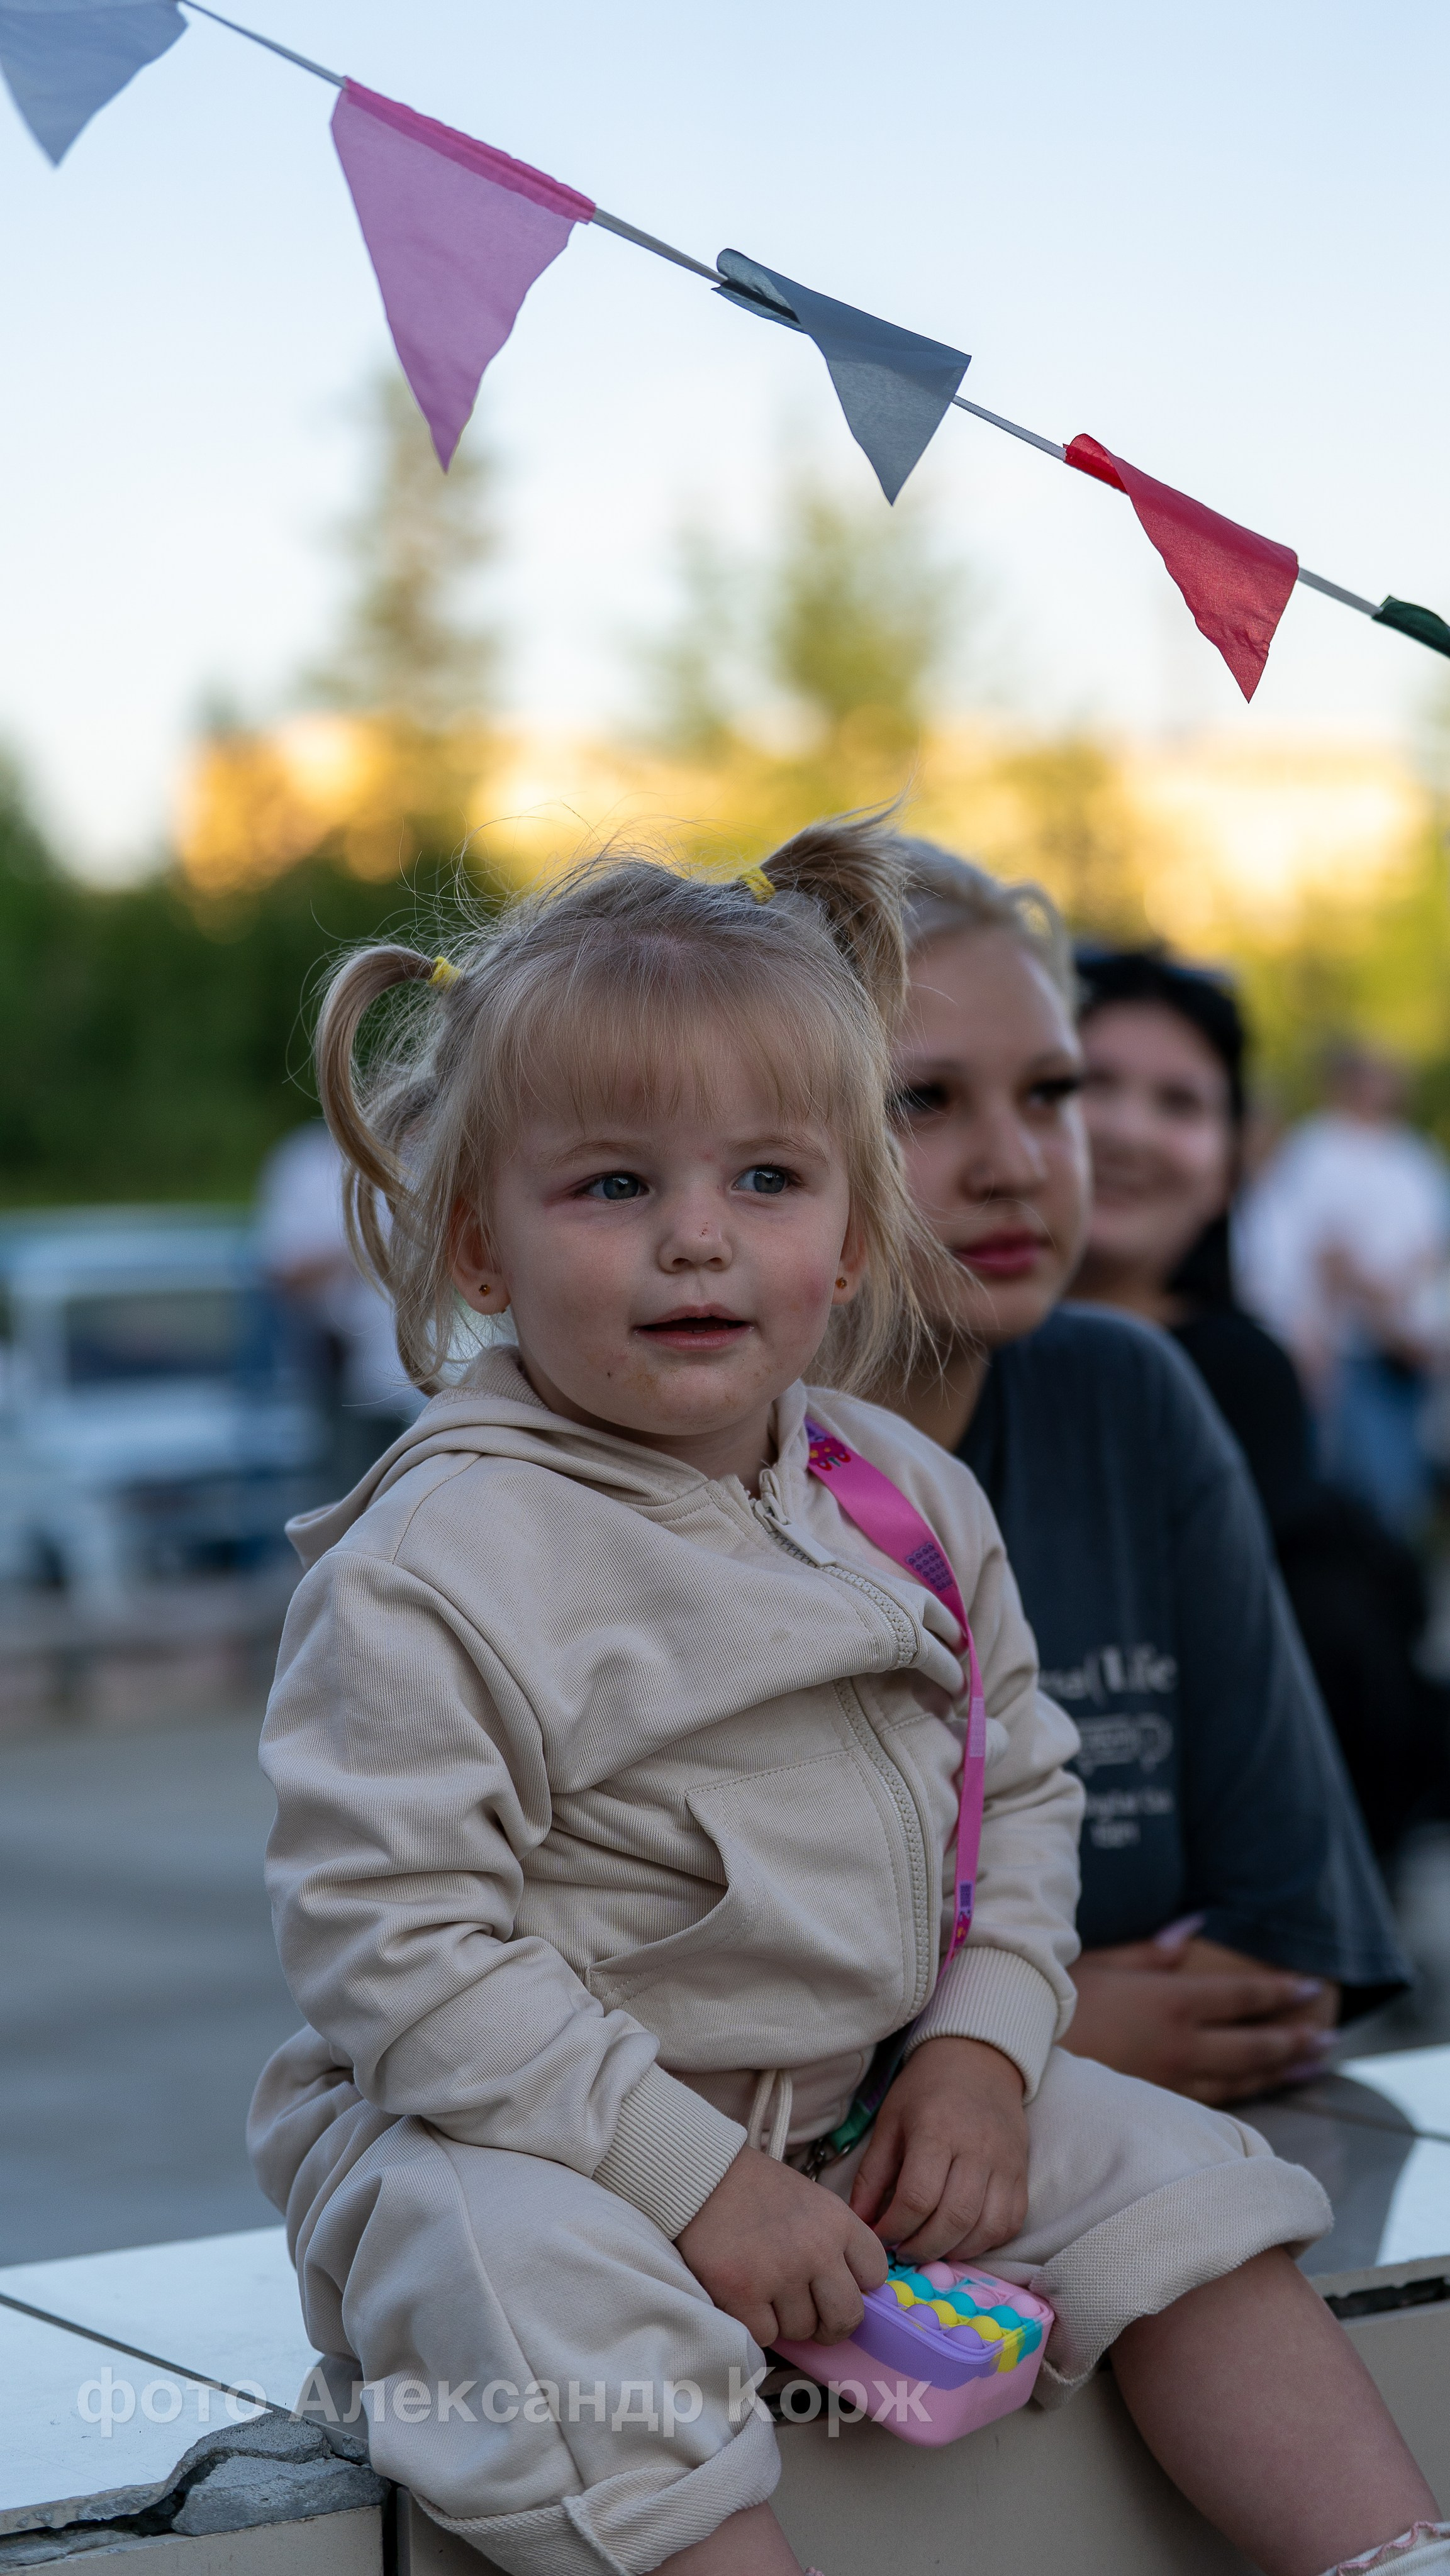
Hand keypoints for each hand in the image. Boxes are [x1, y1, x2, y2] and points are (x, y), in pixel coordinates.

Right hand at [676, 2144, 886, 2347]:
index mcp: (837, 2221)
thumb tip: (849, 2291)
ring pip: (803, 2330)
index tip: (837, 2287)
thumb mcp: (812, 2202)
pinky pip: (766, 2336)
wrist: (702, 2176)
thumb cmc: (756, 2190)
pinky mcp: (743, 2293)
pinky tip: (745, 2296)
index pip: (875, 2274)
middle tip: (811, 2317)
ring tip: (766, 2290)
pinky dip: (756, 2324)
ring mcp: (780, 2273)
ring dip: (786, 2320)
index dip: (857, 2287)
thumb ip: (834, 2241)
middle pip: (847, 2317)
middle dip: (831, 2325)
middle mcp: (816, 2249)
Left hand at [849, 2036, 1027, 2263]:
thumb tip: (860, 2221)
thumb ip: (872, 2175)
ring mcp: (1005, 2163)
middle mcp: (976, 2149)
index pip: (917, 2197)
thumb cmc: (926, 2091)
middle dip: (923, 2248)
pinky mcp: (1022, 2174)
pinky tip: (961, 2239)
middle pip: (953, 2219)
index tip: (882, 2236)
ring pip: (985, 2228)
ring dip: (954, 2251)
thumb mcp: (890, 2123)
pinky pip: (1010, 2223)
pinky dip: (985, 2242)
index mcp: (936, 2131)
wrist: (978, 2061)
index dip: (895, 2228)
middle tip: (904, 2252)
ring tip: (930, 2247)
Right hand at [1065, 1928, 1338, 2105]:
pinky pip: (1214, 2105)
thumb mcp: (1099, 1964)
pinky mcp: (1157, 2112)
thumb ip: (1150, 1951)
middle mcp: (1180, 2046)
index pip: (1238, 1996)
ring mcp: (1171, 2084)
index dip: (1276, 1992)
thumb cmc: (1053, 2006)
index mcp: (1169, 2002)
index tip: (1309, 1987)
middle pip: (1251, 2045)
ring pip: (1240, 2080)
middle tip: (1329, 2037)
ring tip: (1312, 2066)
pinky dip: (1245, 2097)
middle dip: (1293, 2039)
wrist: (1016, 2064)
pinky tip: (1259, 2096)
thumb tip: (1192, 1927)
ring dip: (1281, 2072)